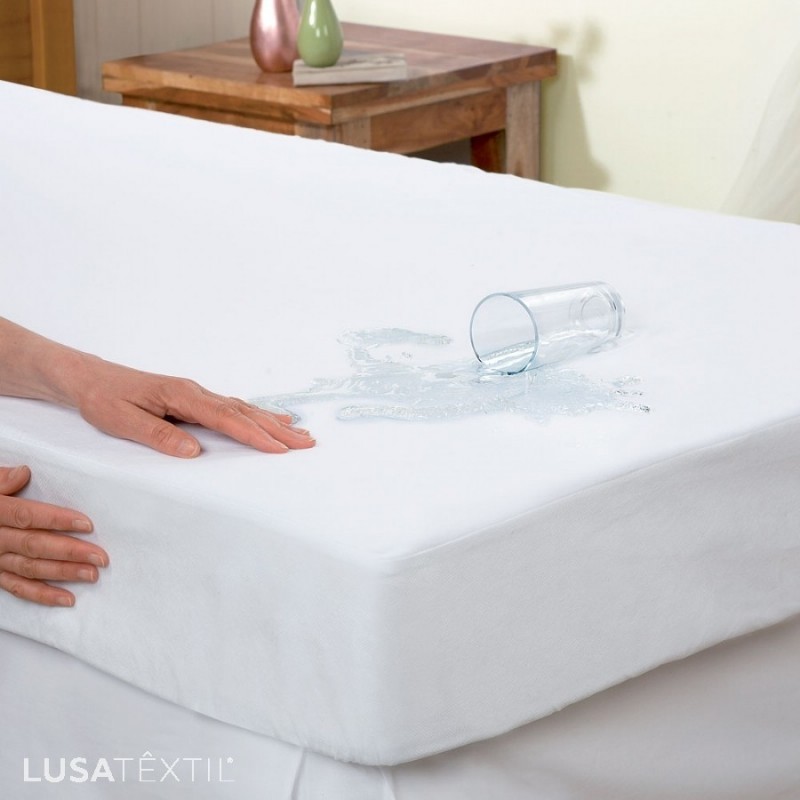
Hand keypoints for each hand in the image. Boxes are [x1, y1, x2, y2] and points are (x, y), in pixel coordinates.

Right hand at [0, 466, 107, 606]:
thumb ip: (2, 479)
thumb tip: (23, 472)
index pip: (27, 517)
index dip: (56, 520)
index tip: (86, 524)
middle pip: (34, 545)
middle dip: (69, 551)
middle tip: (99, 556)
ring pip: (30, 568)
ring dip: (62, 573)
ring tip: (91, 575)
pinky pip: (19, 588)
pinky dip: (43, 595)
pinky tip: (67, 598)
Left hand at [71, 355, 314, 457]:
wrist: (89, 377)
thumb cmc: (103, 398)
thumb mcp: (121, 420)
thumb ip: (157, 434)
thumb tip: (193, 451)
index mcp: (181, 396)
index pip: (226, 419)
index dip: (254, 435)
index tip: (279, 449)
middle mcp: (195, 392)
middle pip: (244, 412)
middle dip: (277, 430)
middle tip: (307, 443)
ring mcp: (197, 394)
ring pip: (243, 408)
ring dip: (273, 422)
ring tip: (301, 433)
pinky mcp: (194, 399)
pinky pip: (234, 407)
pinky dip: (257, 414)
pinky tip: (270, 418)